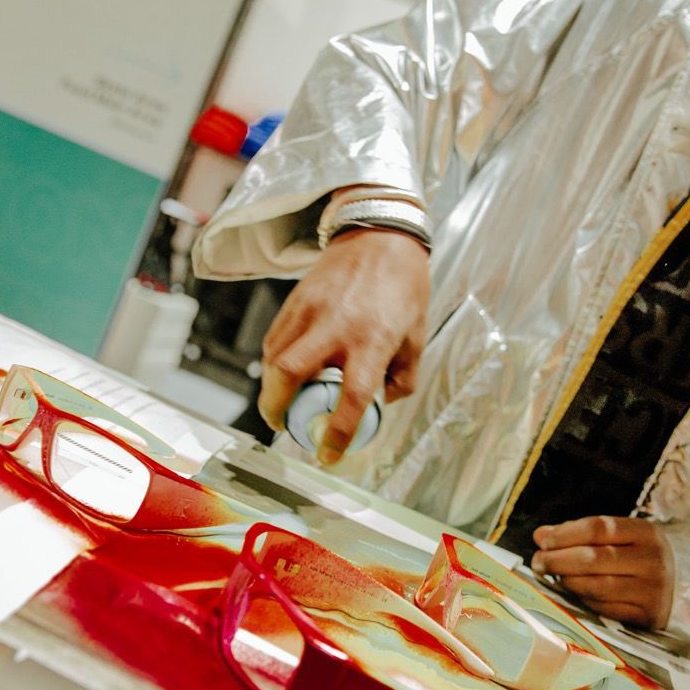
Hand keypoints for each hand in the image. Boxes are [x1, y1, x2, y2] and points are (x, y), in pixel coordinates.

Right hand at [259, 229, 429, 462]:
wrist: (380, 235)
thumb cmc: (404, 286)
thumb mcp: (417, 336)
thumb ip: (402, 378)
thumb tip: (378, 405)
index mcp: (372, 339)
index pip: (351, 397)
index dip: (338, 434)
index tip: (329, 454)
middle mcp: (336, 325)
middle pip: (291, 374)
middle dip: (277, 408)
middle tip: (283, 426)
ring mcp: (310, 310)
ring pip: (274, 358)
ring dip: (272, 388)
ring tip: (283, 402)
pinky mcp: (295, 300)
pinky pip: (274, 339)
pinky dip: (274, 362)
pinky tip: (284, 373)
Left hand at [531, 515, 673, 630]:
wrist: (681, 589)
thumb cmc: (639, 559)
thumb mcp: (620, 539)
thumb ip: (580, 534)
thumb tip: (541, 536)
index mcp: (646, 533)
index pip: (598, 528)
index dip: (564, 534)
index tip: (542, 540)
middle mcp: (652, 560)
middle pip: (593, 558)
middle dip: (558, 560)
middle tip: (538, 562)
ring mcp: (652, 590)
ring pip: (596, 586)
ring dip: (567, 581)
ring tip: (553, 576)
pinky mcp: (647, 616)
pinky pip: (604, 608)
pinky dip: (583, 600)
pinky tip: (574, 594)